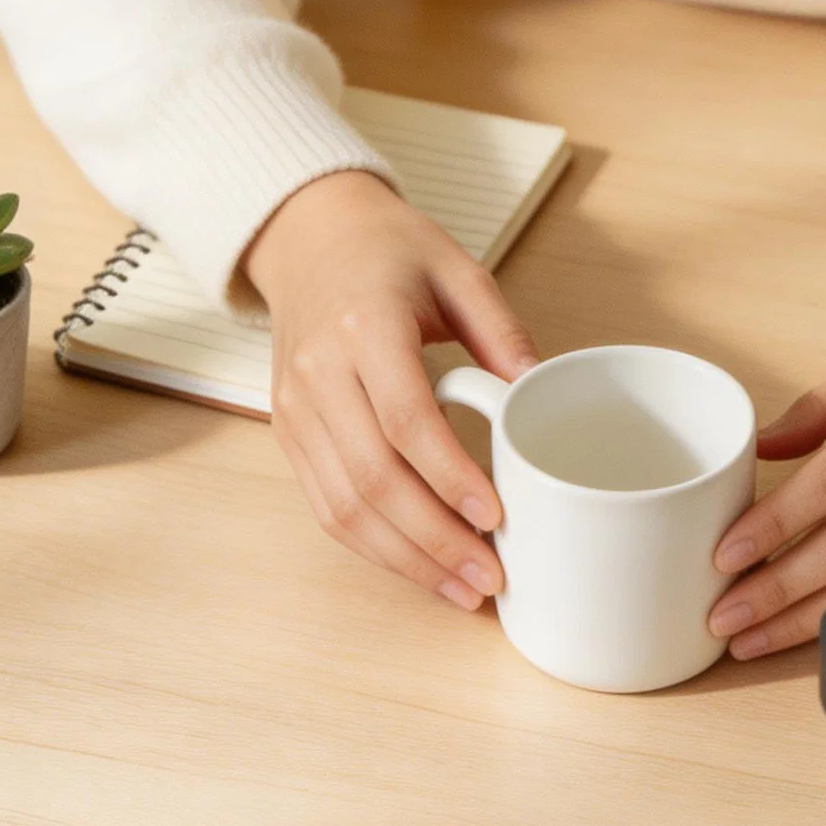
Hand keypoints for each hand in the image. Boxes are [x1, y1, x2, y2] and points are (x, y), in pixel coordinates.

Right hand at [244, 168, 538, 608]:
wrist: (310, 236)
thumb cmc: (389, 249)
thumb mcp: (458, 268)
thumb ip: (500, 329)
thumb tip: (539, 391)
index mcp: (364, 325)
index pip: (405, 419)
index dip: (449, 476)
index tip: (496, 516)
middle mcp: (319, 372)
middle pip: (372, 477)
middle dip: (435, 539)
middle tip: (491, 575)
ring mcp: (295, 408)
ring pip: (343, 505)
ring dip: (404, 559)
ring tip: (462, 589)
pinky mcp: (287, 432)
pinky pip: (324, 505)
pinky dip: (372, 546)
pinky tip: (417, 565)